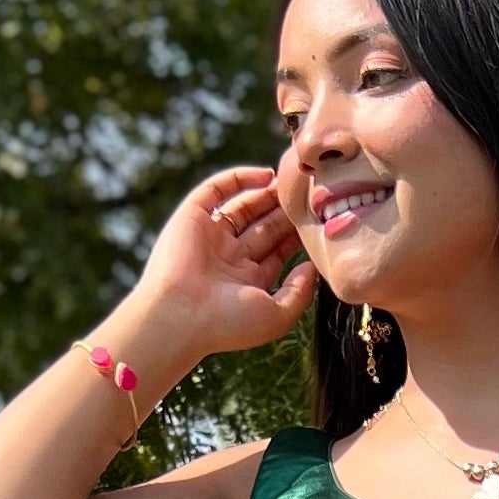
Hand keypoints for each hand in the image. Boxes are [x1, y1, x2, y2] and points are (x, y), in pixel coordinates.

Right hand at [116, 164, 316, 365]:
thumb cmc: (228, 323)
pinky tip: (266, 175)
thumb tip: (313, 266)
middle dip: (285, 212)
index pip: (277, 251)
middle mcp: (229, 257)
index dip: (297, 235)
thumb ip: (300, 293)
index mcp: (247, 281)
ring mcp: (210, 236)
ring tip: (290, 183)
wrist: (180, 315)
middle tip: (308, 196)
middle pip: (264, 226)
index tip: (318, 221)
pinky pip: (217, 189)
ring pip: (244, 206)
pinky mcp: (192, 216)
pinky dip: (240, 178)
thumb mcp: (276, 316)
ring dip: (267, 194)